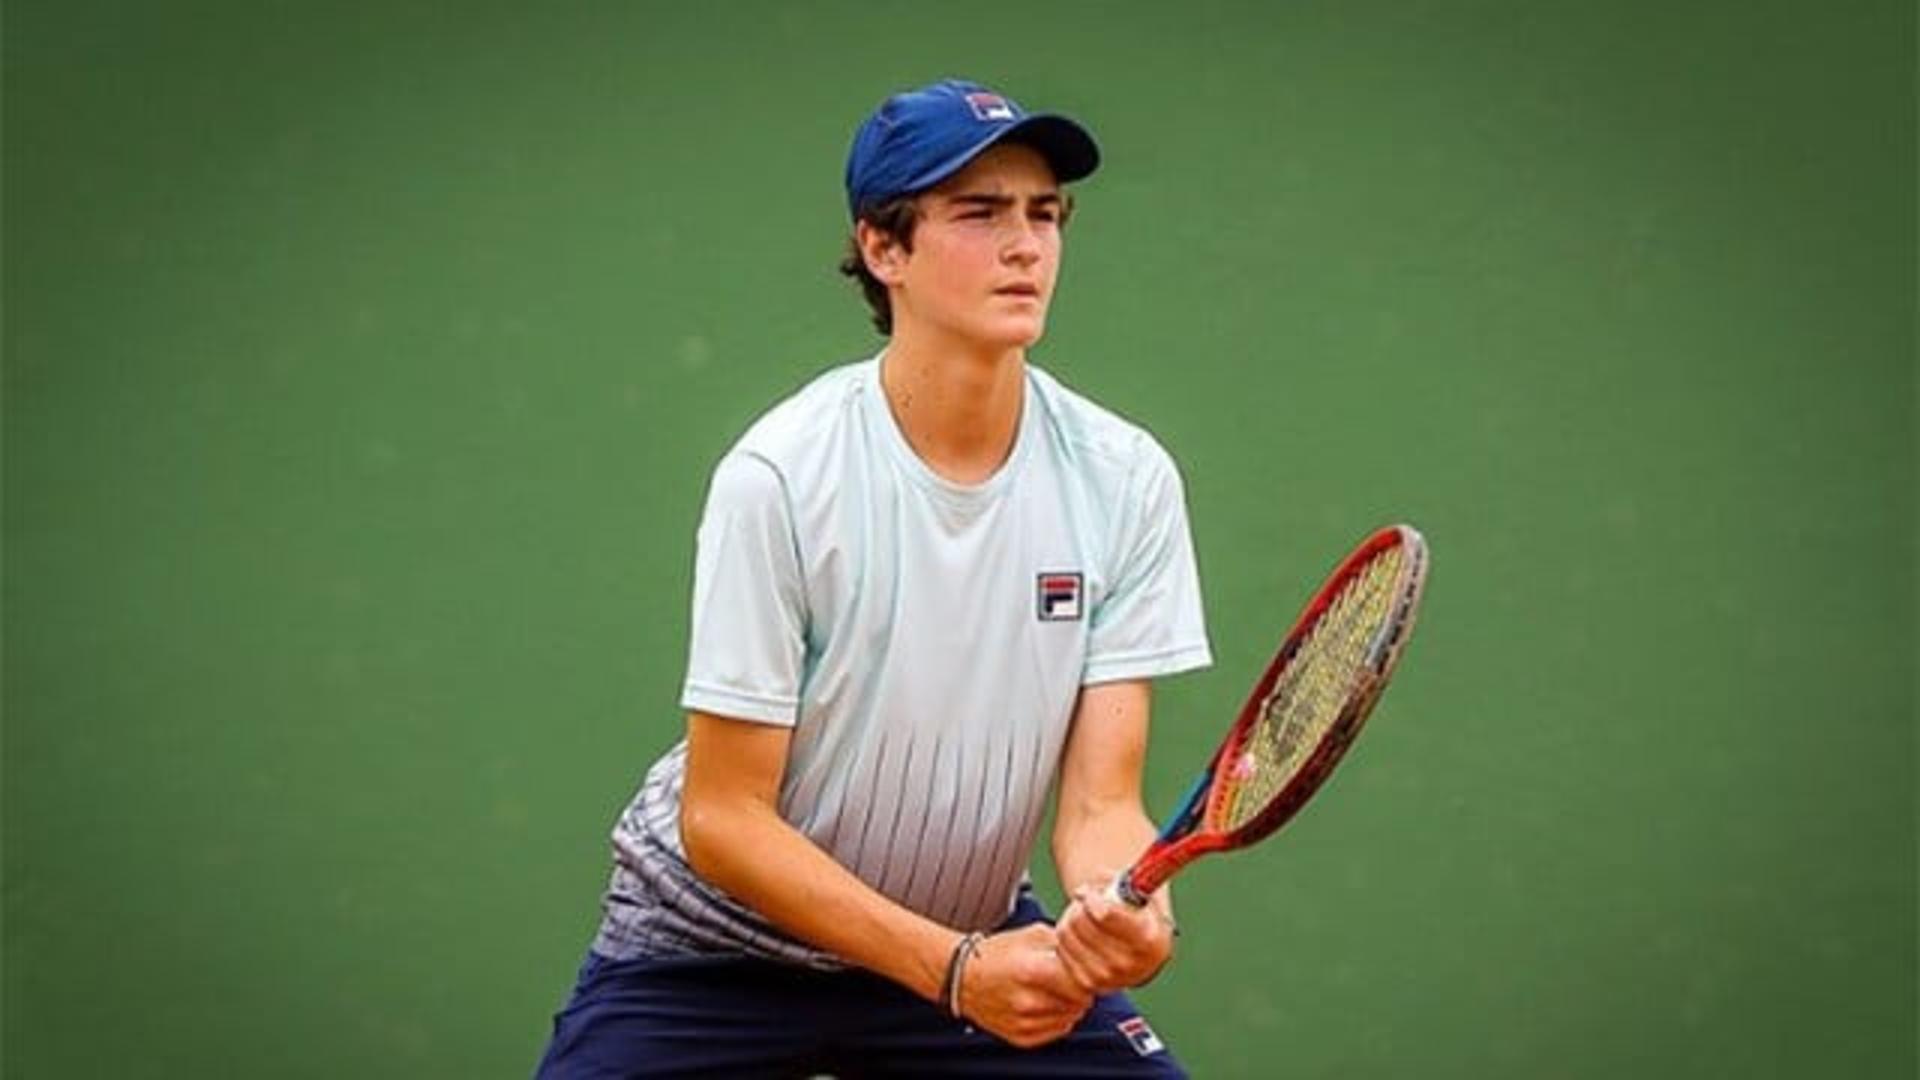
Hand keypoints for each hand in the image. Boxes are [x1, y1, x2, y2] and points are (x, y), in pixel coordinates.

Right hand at [956, 924, 1094, 1047]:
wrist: (962, 977)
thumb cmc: (997, 953)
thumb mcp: (1032, 934)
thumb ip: (1064, 943)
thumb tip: (1090, 950)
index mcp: (1033, 970)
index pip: (1083, 980)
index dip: (1087, 973)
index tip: (1083, 967)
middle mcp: (1029, 1001)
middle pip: (1080, 1001)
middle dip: (1081, 989)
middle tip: (1070, 978)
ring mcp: (1025, 1022)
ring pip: (1071, 1017)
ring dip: (1071, 1004)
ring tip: (1056, 989)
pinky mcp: (1021, 1037)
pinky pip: (1057, 1031)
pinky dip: (1058, 1018)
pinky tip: (1046, 1003)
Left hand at [1053, 877, 1175, 993]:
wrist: (1141, 949)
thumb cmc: (1138, 914)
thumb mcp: (1137, 891)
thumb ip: (1113, 884)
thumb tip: (1082, 893)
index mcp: (1149, 939)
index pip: (1105, 914)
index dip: (1093, 898)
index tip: (1094, 893)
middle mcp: (1131, 964)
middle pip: (1081, 921)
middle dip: (1081, 904)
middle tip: (1090, 902)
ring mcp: (1108, 978)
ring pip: (1066, 933)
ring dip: (1071, 917)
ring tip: (1087, 917)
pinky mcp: (1088, 984)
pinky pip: (1061, 949)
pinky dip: (1066, 937)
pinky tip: (1082, 936)